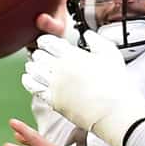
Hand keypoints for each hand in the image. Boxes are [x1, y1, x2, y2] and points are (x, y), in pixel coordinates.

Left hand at [22, 31, 144, 145]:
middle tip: (40, 54)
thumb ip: (97, 41)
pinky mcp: (53, 100)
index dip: (45, 41)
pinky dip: (28, 81)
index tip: (46, 43)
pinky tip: (28, 79)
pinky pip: (34, 88)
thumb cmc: (116, 84)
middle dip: (39, 54)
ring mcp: (55, 85)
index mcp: (72, 54)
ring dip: (32, 66)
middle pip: (39, 56)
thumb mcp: (111, 54)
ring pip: (34, 71)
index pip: (49, 42)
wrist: (114, 110)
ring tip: (32, 65)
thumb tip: (88, 35)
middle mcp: (59, 68)